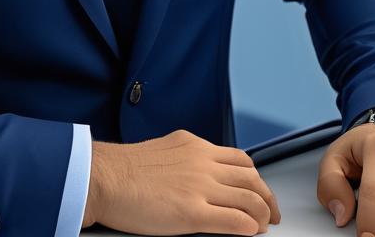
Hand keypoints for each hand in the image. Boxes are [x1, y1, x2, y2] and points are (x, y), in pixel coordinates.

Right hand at [82, 128, 280, 234]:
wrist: (103, 177)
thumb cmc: (124, 169)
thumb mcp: (163, 151)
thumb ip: (187, 160)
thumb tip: (199, 176)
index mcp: (194, 145)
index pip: (239, 159)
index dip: (255, 177)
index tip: (259, 190)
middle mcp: (202, 162)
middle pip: (251, 177)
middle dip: (267, 197)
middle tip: (271, 212)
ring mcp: (199, 186)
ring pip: (249, 198)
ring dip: (262, 215)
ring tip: (264, 226)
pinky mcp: (192, 213)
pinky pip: (233, 220)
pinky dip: (248, 227)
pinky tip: (250, 233)